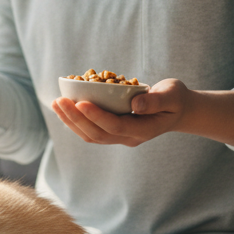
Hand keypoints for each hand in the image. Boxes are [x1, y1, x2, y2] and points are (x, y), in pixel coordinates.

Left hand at [50, 78, 190, 146]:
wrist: (177, 111)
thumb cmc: (175, 99)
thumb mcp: (172, 95)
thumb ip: (156, 100)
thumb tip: (135, 103)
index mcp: (143, 130)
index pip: (115, 126)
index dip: (96, 115)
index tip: (80, 102)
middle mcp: (129, 138)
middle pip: (97, 133)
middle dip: (76, 118)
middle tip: (60, 100)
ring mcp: (120, 138)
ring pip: (90, 135)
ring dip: (71, 121)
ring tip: (56, 103)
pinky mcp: (113, 132)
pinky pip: (90, 131)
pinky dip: (75, 121)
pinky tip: (63, 108)